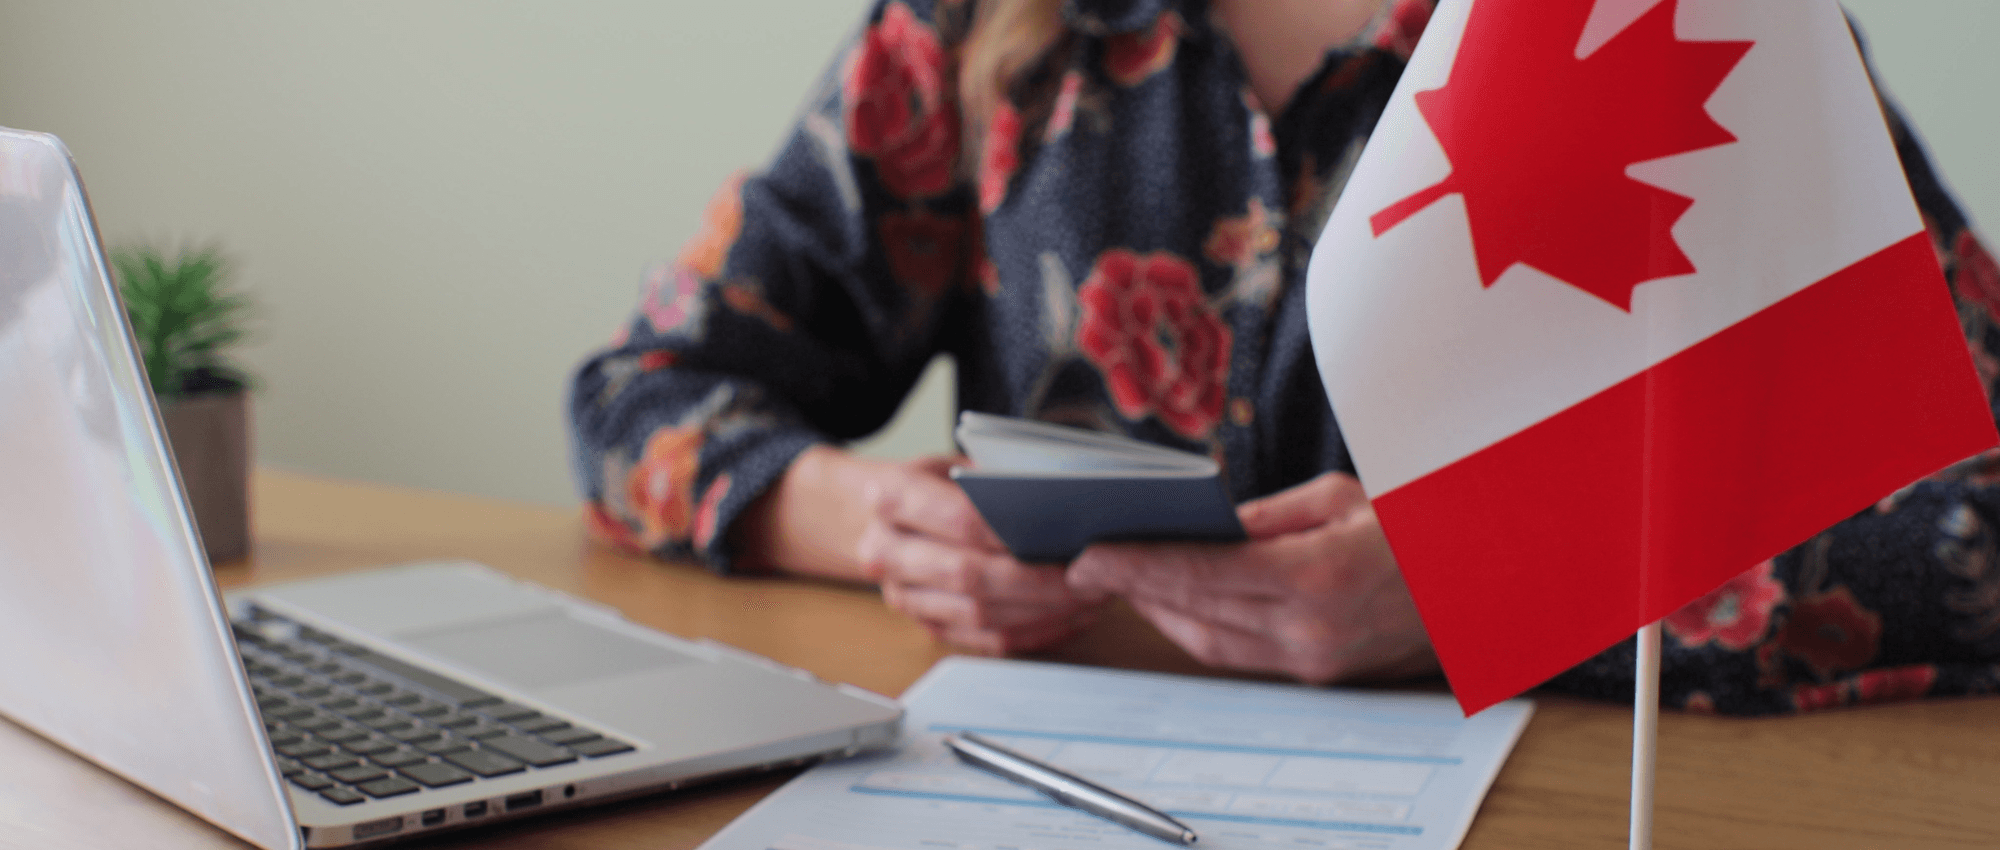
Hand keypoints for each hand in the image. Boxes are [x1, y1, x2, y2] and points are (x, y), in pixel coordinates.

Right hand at [858, 456, 1108, 652]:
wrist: (885, 519)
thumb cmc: (936, 485)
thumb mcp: (958, 464)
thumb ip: (997, 481)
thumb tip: (1062, 502)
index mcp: (892, 497)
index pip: (961, 520)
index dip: (1014, 533)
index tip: (1062, 536)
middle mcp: (886, 551)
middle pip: (969, 574)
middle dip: (1037, 580)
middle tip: (1088, 576)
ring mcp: (903, 596)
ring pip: (980, 615)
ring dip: (1042, 612)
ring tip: (1088, 598)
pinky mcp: (927, 626)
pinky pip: (985, 641)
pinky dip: (1033, 633)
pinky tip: (1068, 618)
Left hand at [1068, 472, 1435, 682]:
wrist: (1491, 582)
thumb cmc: (1422, 524)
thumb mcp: (1340, 496)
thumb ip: (1265, 515)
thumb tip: (1205, 524)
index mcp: (1317, 575)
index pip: (1201, 574)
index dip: (1135, 566)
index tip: (1088, 555)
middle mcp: (1312, 629)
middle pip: (1195, 611)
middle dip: (1134, 588)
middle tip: (1086, 564)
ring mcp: (1316, 659)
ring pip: (1211, 642)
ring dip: (1159, 612)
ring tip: (1119, 580)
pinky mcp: (1321, 673)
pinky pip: (1240, 654)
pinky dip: (1199, 628)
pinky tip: (1173, 602)